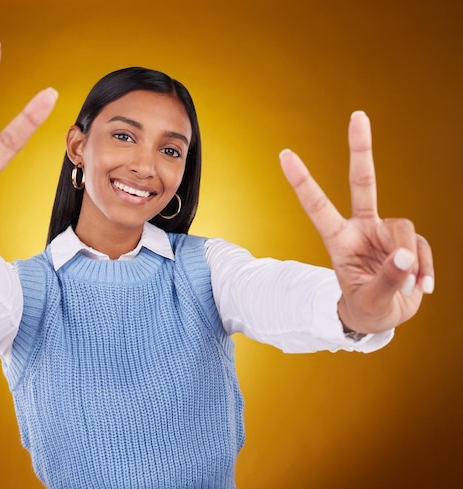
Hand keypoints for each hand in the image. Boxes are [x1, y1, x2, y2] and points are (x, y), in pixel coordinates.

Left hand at [279, 111, 433, 333]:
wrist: (380, 318)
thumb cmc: (364, 307)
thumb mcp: (369, 301)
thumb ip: (386, 280)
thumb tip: (405, 256)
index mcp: (339, 240)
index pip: (317, 207)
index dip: (303, 181)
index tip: (284, 154)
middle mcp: (361, 229)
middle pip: (363, 184)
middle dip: (361, 150)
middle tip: (357, 115)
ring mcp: (385, 234)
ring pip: (404, 229)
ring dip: (409, 261)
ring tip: (406, 289)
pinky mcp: (408, 243)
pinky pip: (422, 249)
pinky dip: (424, 270)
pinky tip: (421, 288)